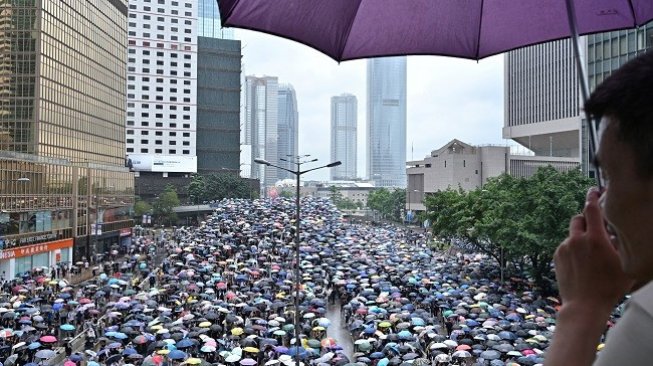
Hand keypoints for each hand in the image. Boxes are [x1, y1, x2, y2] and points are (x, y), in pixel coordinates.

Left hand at [554, 188, 633, 311]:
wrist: (585, 305)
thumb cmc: (608, 287)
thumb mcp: (624, 263)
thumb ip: (618, 243)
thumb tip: (613, 231)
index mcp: (595, 238)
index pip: (592, 209)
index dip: (592, 197)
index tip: (593, 190)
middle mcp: (577, 239)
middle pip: (578, 217)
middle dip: (586, 219)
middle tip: (595, 229)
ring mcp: (564, 248)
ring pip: (572, 233)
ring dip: (580, 236)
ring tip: (590, 253)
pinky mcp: (557, 256)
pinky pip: (566, 245)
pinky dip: (573, 248)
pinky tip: (582, 263)